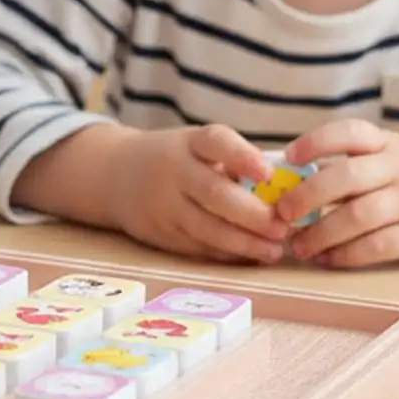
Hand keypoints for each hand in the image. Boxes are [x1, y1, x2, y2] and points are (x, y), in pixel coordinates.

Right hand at [107, 125, 287, 264]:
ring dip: (245, 242)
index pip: (216, 143)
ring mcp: (164, 206)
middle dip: (253, 214)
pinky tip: (251, 256)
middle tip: (283, 226)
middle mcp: (173, 172)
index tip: (268, 173)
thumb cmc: (174, 159)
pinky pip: (199, 247)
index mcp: (188, 143)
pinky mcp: (162, 234)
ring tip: (275, 250)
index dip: (243, 156)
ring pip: (208, 228)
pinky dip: (229, 253)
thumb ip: (233, 163)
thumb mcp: (195, 147)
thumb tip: (284, 190)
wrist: (114, 175)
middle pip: (215, 193)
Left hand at [277, 121, 398, 266]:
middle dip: (306, 196)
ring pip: (358, 216)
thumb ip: (354, 163)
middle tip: (281, 214)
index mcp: (387, 144)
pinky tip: (329, 260)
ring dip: (321, 234)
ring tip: (299, 247)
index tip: (290, 157)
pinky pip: (378, 246)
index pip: (348, 133)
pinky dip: (347, 255)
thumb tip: (293, 180)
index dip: (316, 142)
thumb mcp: (396, 155)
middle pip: (346, 177)